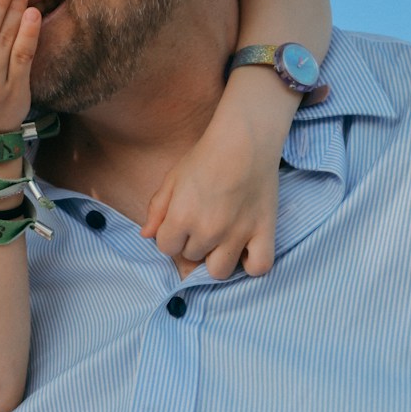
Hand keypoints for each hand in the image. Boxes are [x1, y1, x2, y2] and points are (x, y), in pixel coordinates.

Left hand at [141, 108, 279, 279]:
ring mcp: (237, 234)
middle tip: (203, 223)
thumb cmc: (205, 156)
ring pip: (219, 271)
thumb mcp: (173, 178)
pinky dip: (252, 265)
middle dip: (192, 244)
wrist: (244, 140)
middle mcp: (208, 231)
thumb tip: (146, 235)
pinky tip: (246, 250)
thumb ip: (157, 209)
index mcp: (181, 217)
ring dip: (216, 258)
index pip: (166, 248)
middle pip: (191, 258)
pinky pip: (258, 268)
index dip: (171, 236)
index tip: (180, 224)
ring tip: (221, 240)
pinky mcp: (264, 232)